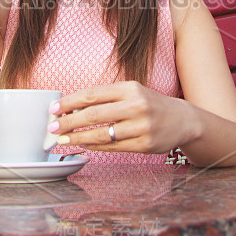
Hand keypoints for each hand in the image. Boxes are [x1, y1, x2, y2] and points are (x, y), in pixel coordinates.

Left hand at [48, 81, 196, 153]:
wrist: (182, 120)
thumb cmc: (150, 104)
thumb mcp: (132, 92)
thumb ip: (106, 98)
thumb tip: (73, 108)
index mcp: (130, 88)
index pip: (93, 94)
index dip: (70, 102)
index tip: (54, 108)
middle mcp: (136, 105)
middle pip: (93, 114)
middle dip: (69, 121)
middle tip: (52, 127)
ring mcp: (141, 126)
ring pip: (101, 134)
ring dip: (78, 137)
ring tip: (63, 139)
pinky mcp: (144, 145)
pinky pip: (113, 147)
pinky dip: (95, 147)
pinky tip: (84, 145)